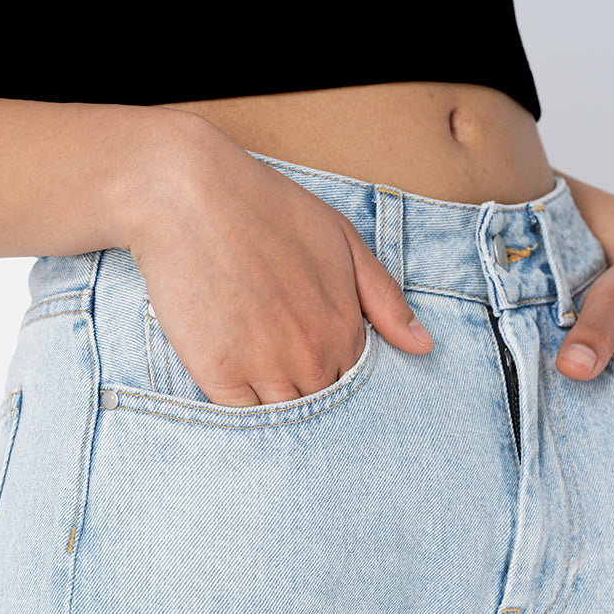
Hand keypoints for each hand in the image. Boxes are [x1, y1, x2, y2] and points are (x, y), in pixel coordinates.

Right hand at [125, 112, 433, 406]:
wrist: (189, 195)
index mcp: (344, 329)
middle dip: (305, 393)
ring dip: (274, 406)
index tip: (307, 354)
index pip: (352, 382)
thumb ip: (385, 299)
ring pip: (282, 418)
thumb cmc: (267, 209)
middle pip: (319, 406)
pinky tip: (232, 383)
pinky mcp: (218, 377)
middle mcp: (312, 359)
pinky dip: (240, 411)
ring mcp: (265, 371)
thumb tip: (424, 346)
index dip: (332, 372)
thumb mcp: (342, 240)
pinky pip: (240, 419)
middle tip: (275, 362)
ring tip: (253, 371)